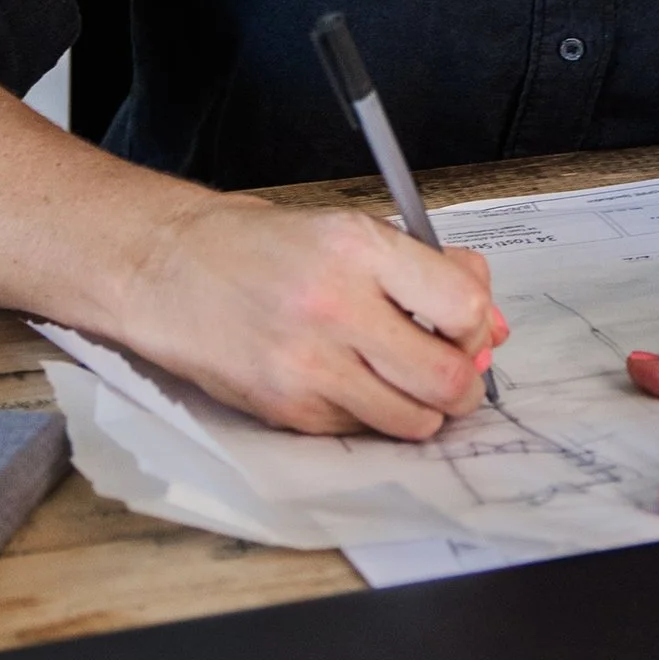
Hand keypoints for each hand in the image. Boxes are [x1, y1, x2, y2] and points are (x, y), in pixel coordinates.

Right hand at [103, 193, 507, 438]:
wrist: (168, 270)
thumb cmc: (259, 247)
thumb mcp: (348, 229)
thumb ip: (426, 270)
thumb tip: (489, 323)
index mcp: (358, 248)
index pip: (462, 306)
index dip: (477, 325)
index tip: (468, 327)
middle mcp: (336, 308)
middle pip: (447, 378)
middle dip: (465, 384)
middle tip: (456, 374)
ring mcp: (309, 367)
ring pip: (412, 421)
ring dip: (425, 410)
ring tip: (407, 383)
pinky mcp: (288, 410)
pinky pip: (362, 430)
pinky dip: (372, 416)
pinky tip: (351, 383)